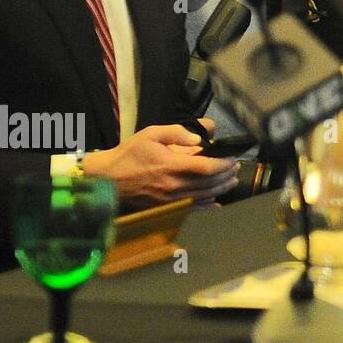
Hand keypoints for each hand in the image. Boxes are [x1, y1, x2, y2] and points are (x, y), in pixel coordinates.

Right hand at [81, 124, 238, 207]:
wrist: (107, 177)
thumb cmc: (130, 153)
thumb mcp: (151, 134)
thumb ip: (176, 133)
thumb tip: (198, 140)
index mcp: (171, 165)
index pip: (206, 167)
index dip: (223, 164)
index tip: (232, 159)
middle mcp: (173, 185)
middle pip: (209, 183)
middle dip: (226, 176)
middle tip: (235, 169)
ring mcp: (169, 199)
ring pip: (202, 196)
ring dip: (220, 189)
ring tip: (231, 181)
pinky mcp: (165, 207)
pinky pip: (190, 209)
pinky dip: (206, 206)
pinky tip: (216, 203)